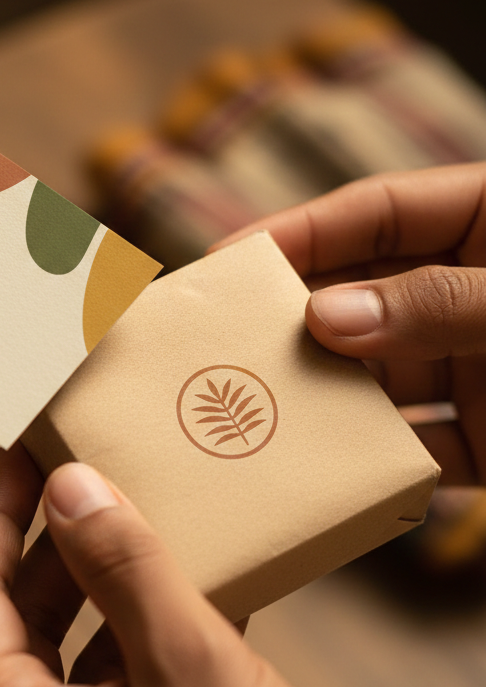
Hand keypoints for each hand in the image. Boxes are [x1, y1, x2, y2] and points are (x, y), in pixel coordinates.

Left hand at [0, 445, 336, 686]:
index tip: (25, 448)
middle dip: (48, 536)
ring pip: (56, 646)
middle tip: (85, 471)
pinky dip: (131, 630)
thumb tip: (69, 482)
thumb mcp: (190, 669)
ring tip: (136, 517)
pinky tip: (181, 588)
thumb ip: (125, 567)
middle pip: (7, 611)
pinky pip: (101, 682)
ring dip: (95, 579)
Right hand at [211, 162, 485, 484]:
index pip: (377, 214)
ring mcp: (482, 366)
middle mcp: (472, 295)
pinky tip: (330, 472)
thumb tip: (324, 318)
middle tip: (227, 339)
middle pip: (364, 296)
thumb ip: (436, 304)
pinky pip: (420, 448)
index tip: (229, 259)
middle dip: (298, 319)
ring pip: (382, 375)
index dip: (302, 232)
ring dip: (327, 395)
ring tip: (263, 408)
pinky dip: (379, 464)